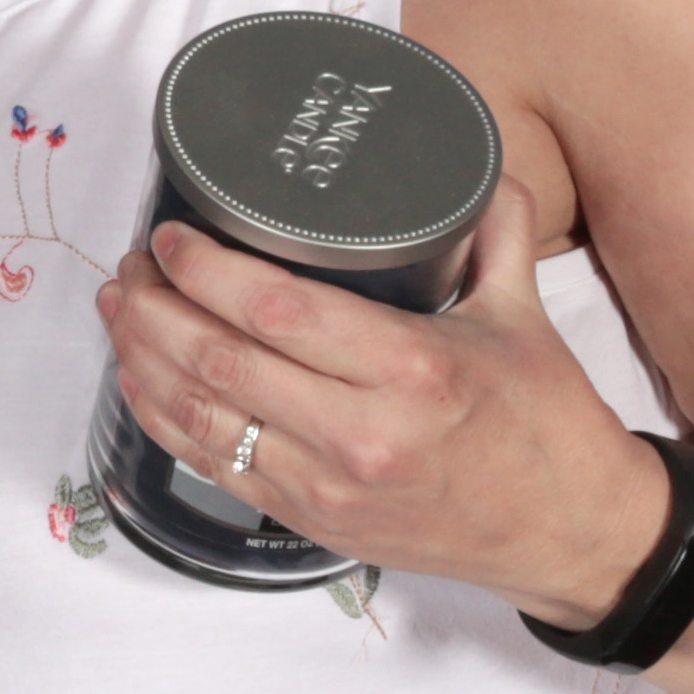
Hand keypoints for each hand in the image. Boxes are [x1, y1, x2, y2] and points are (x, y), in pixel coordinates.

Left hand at [94, 191, 674, 618]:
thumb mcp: (525, 312)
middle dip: (156, 306)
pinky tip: (141, 380)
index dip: (206, 270)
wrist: (570, 534)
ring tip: (122, 308)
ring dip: (143, 359)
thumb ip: (495, 227)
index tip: (173, 236)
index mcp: (412, 369)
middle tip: (135, 263)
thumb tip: (471, 159)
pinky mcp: (312, 521)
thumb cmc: (547, 423)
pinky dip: (164, 420)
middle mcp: (361, 433)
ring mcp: (329, 486)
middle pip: (220, 362)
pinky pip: (214, 467)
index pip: (277, 312)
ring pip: (202, 418)